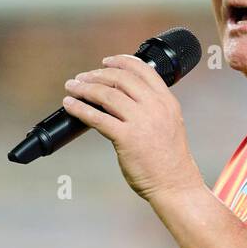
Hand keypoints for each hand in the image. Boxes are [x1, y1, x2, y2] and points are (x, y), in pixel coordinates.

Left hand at [62, 54, 203, 203]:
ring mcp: (141, 122)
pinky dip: (80, 108)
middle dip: (97, 74)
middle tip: (82, 77)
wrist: (175, 186)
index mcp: (167, 102)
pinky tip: (70, 105)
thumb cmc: (170, 162)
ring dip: (84, 88)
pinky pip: (97, 117)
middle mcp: (155, 108)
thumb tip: (123, 99)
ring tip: (72, 88)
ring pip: (106, 94)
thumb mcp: (169, 125)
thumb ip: (153, 109)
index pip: (144, 70)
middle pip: (121, 78)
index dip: (121, 61)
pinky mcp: (127, 138)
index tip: (106, 62)